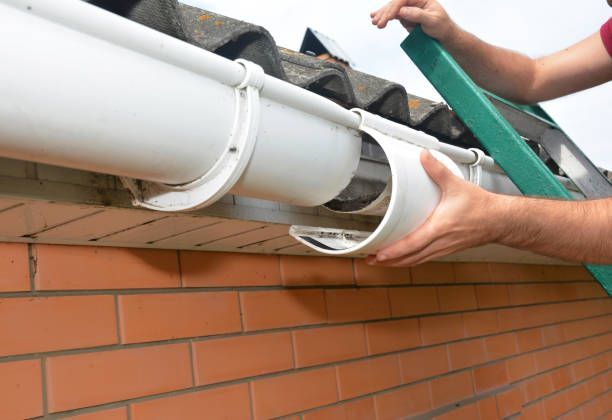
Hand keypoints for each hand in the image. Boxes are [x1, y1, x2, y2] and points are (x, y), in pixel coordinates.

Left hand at [366, 150, 504, 266]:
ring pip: (416, 261)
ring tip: (381, 261)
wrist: (499, 220)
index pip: (411, 244)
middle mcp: (439, 242)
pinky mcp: (446, 249)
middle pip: (410, 258)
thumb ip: (437, 170)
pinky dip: (410, 260)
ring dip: (398, 263)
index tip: (378, 255)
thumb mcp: (456, 185)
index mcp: (439, 228)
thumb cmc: (480, 206)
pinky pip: (424, 259)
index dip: (393, 251)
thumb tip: (424, 156)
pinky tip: (403, 258)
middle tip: (370, 260)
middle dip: (389, 261)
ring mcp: (443, 249)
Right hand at [370, 0, 456, 41]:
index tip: (388, 17)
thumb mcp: (432, 20)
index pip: (403, 0)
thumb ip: (417, 15)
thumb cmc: (441, 26)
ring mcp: (408, 8)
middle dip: (385, 13)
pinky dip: (384, 17)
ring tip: (374, 21)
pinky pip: (393, 15)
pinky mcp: (405, 16)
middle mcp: (413, 1)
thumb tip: (403, 11)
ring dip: (382, 15)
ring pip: (392, 9)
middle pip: (395, 4)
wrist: (443, 34)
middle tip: (378, 22)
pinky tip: (375, 18)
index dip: (393, 8)